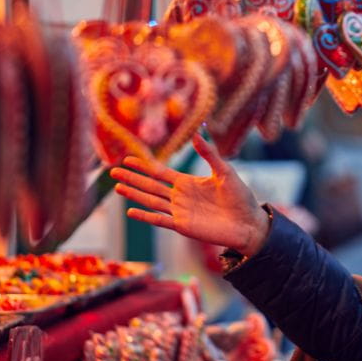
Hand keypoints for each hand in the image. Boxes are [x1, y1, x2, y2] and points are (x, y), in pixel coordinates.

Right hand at [110, 134, 268, 257]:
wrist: (249, 223)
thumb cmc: (240, 198)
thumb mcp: (225, 171)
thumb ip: (209, 154)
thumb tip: (196, 134)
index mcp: (188, 183)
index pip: (160, 173)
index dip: (144, 166)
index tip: (128, 158)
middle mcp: (180, 197)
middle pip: (150, 186)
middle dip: (132, 178)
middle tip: (112, 171)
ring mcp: (180, 212)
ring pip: (151, 201)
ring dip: (134, 194)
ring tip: (117, 187)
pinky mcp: (183, 226)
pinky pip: (160, 220)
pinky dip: (145, 216)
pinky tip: (130, 211)